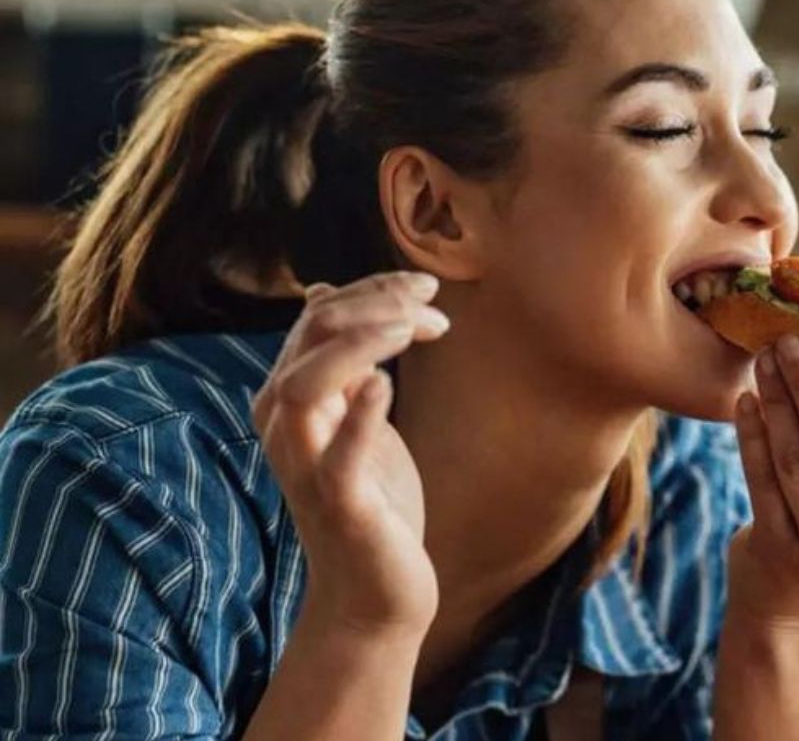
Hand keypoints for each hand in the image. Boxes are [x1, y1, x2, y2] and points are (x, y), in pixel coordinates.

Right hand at [251, 271, 450, 636]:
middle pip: (311, 336)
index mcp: (290, 398)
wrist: (374, 591)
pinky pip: (338, 455)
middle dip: (376, 304)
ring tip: (417, 325)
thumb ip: (338, 361)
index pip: (318, 317)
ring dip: (362, 342)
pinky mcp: (338, 504)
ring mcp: (306, 465)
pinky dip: (360, 415)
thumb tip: (322, 293)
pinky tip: (387, 385)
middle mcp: (285, 425)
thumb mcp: (354, 416)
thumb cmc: (370, 497)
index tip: (427, 286)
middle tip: (435, 305)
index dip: (372, 289)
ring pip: (307, 384)